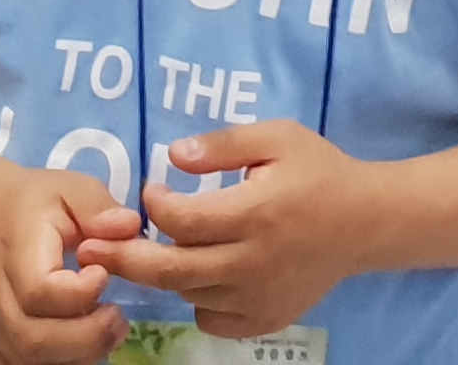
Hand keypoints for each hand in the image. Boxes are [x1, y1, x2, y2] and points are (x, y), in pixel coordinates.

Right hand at [0, 162, 140, 364]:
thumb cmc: (36, 204)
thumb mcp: (71, 188)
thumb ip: (99, 208)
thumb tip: (128, 228)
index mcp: (16, 253)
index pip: (39, 292)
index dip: (78, 294)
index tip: (103, 275)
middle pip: (32, 339)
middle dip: (86, 338)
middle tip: (118, 318)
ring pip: (29, 361)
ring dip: (78, 355)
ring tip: (110, 329)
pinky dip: (61, 363)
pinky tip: (85, 342)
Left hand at [84, 122, 382, 340]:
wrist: (366, 222)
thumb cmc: (319, 172)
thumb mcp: (278, 137)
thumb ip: (223, 144)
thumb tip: (172, 156)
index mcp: (256, 213)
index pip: (181, 221)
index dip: (154, 205)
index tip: (150, 190)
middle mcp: (253, 262)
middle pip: (170, 270)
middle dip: (125, 258)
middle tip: (91, 249)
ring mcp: (258, 298)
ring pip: (187, 293)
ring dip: (168, 271)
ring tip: (163, 248)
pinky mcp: (264, 320)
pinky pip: (209, 318)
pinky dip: (196, 299)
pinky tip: (205, 273)